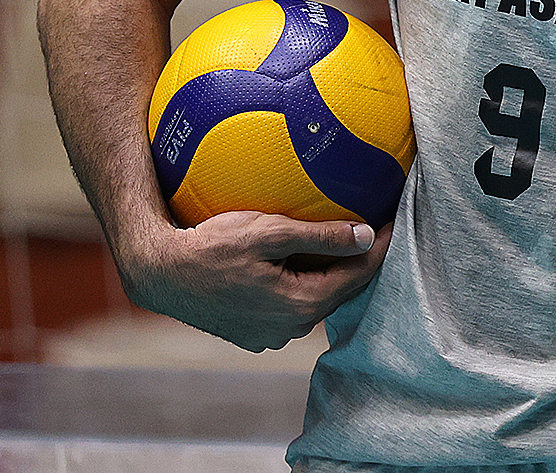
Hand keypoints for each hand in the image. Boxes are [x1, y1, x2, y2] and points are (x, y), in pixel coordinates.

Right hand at [117, 211, 392, 351]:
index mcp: (301, 305)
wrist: (160, 273)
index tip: (395, 220)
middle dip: (356, 260)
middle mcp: (290, 329)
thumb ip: (321, 236)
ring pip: (313, 299)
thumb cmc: (211, 246)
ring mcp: (270, 336)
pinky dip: (299, 284)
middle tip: (372, 225)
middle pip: (339, 290)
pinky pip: (288, 306)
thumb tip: (367, 236)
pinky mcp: (252, 334)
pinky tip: (295, 260)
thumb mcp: (268, 232)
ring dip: (325, 273)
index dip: (380, 247)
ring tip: (337, 240)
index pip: (357, 276)